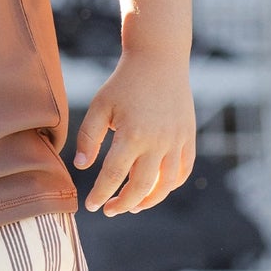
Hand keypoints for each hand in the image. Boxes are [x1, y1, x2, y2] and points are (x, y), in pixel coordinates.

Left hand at [72, 49, 196, 214]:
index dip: (101, 194)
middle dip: (124, 203)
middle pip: (142, 186)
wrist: (159, 60)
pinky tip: (155, 189)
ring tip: (132, 206)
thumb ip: (88, 137)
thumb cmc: (123, 83)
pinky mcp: (189, 137)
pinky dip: (170, 185)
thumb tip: (82, 166)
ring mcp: (177, 141)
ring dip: (149, 200)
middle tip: (109, 210)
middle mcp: (158, 141)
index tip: (91, 206)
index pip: (113, 175)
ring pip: (166, 184)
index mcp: (132, 135)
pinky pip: (183, 170)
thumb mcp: (99, 106)